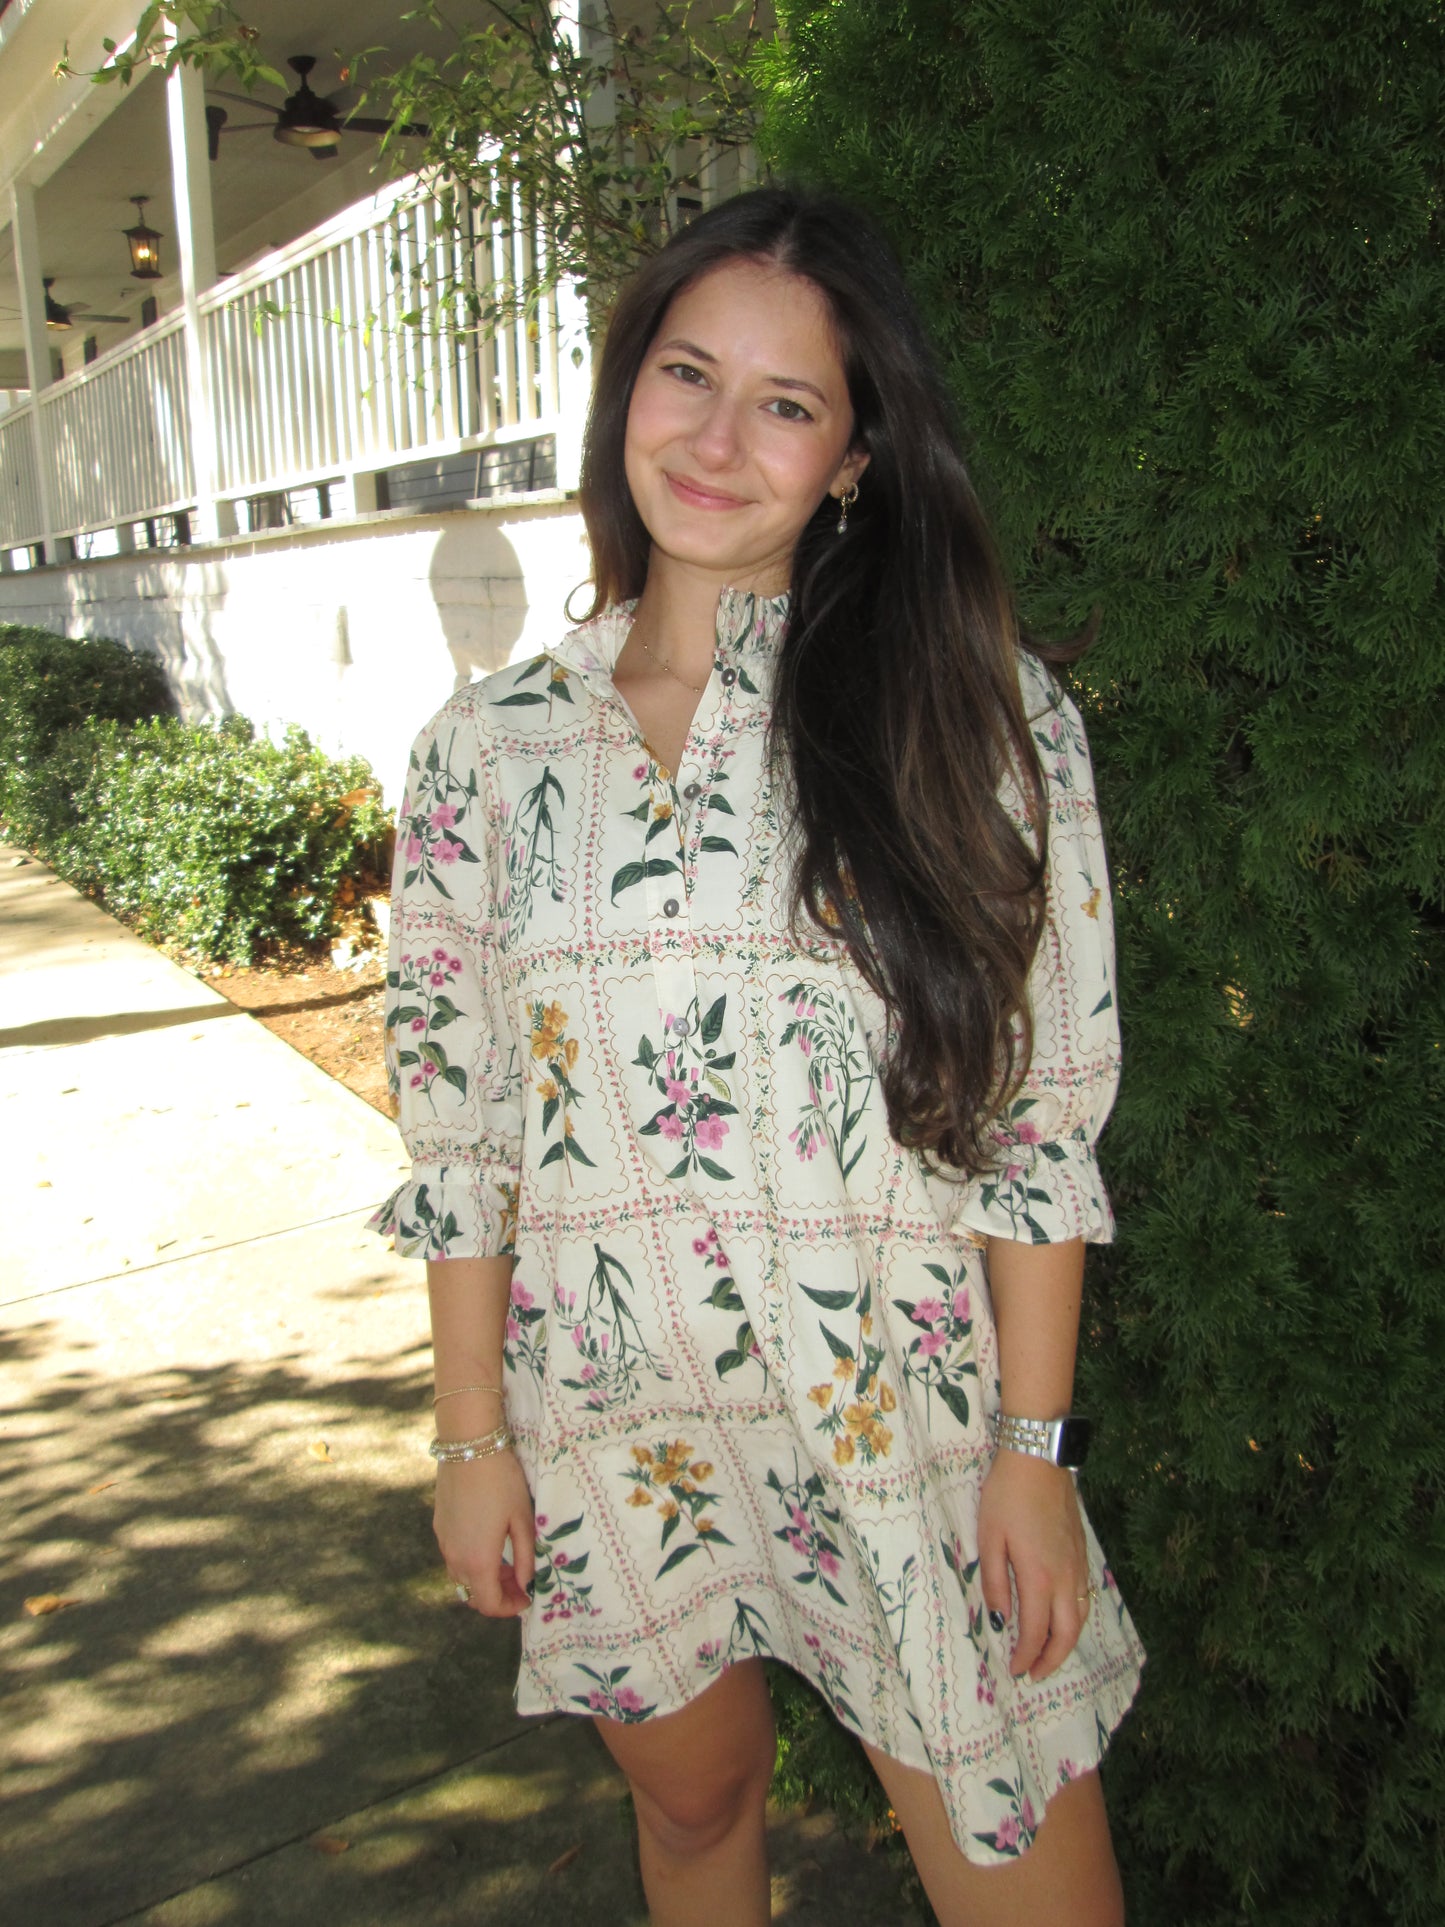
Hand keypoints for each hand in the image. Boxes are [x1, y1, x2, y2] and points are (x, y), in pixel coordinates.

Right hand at [434, 1451, 535, 1617]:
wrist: (468, 1447)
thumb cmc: (502, 1481)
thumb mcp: (523, 1519)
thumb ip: (526, 1557)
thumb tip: (528, 1583)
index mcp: (478, 1561)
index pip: (490, 1605)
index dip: (510, 1608)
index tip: (528, 1597)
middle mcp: (455, 1558)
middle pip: (474, 1594)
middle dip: (499, 1594)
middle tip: (522, 1580)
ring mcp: (443, 1542)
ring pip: (462, 1577)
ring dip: (485, 1578)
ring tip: (508, 1562)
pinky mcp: (439, 1527)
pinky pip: (455, 1556)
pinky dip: (472, 1561)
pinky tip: (489, 1541)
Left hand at [977, 1448, 1089, 1681]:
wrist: (1039, 1458)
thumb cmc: (1007, 1495)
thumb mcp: (989, 1537)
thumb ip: (994, 1582)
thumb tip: (1000, 1619)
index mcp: (1038, 1576)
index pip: (1036, 1631)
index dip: (1026, 1656)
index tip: (1015, 1671)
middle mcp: (1065, 1577)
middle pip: (1067, 1633)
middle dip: (1053, 1660)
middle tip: (1035, 1675)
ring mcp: (1078, 1564)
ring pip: (1081, 1617)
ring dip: (1066, 1642)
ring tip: (1048, 1654)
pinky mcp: (1083, 1552)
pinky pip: (1085, 1597)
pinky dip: (1075, 1618)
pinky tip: (1061, 1618)